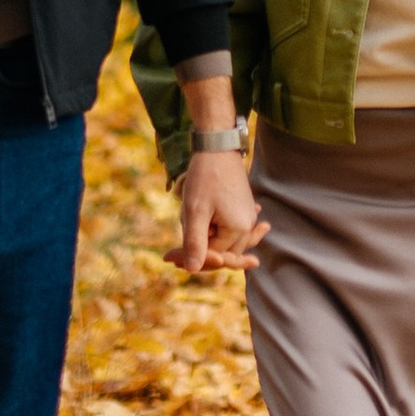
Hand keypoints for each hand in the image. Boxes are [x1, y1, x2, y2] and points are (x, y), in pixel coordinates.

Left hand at [167, 148, 265, 272]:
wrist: (218, 146)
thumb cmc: (205, 177)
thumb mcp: (195, 211)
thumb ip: (195, 242)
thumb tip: (192, 269)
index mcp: (238, 230)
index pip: (211, 256)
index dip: (188, 257)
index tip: (166, 257)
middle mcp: (248, 225)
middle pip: (219, 251)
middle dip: (196, 251)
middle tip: (168, 257)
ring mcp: (247, 216)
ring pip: (225, 240)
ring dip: (207, 242)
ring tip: (187, 253)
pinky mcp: (243, 207)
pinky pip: (234, 228)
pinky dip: (223, 233)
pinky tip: (219, 235)